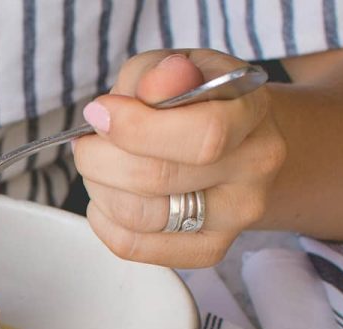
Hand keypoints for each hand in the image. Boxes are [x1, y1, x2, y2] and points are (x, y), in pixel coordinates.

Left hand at [73, 50, 286, 267]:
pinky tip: (106, 195)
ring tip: (98, 166)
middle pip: (158, 179)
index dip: (136, 127)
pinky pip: (133, 245)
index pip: (203, 134)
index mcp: (251, 112)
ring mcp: (236, 215)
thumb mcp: (177, 66)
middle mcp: (254, 167)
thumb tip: (155, 86)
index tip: (100, 113)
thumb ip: (159, 73)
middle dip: (101, 158)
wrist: (234, 140)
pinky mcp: (209, 248)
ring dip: (99, 188)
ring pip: (141, 217)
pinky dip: (103, 220)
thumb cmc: (195, 99)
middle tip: (88, 142)